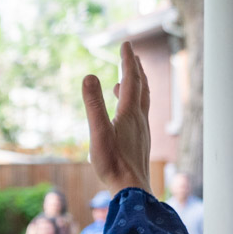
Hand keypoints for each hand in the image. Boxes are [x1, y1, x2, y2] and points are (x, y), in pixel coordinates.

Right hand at [82, 42, 150, 192]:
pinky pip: (139, 116)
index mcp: (130, 113)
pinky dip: (133, 106)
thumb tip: (89, 76)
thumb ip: (93, 104)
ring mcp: (142, 131)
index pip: (131, 79)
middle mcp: (140, 119)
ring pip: (143, 102)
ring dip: (136, 87)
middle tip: (132, 54)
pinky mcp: (140, 142)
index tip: (126, 43)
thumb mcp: (98, 132)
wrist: (132, 190)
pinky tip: (125, 115)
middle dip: (136, 69)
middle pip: (142, 87)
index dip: (128, 60)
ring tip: (124, 81)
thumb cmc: (113, 164)